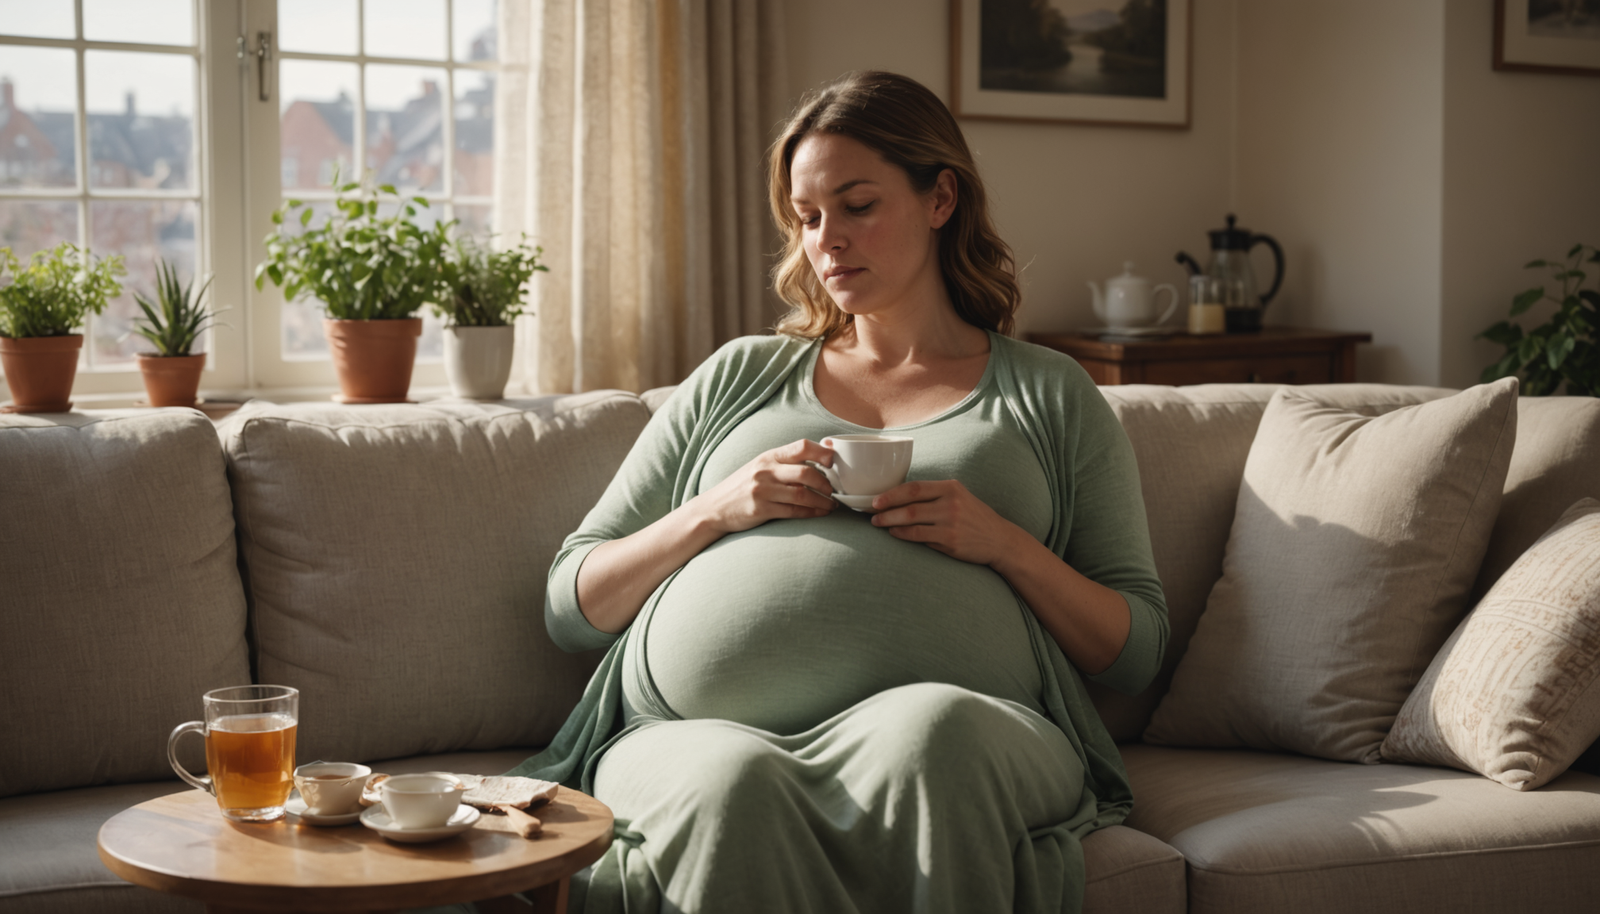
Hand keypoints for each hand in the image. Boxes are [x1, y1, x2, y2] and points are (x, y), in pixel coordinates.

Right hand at [691, 439, 836, 534]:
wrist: (714, 508)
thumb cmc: (742, 486)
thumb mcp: (760, 466)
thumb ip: (785, 461)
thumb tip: (821, 454)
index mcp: (768, 456)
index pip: (801, 446)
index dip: (822, 452)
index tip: (833, 462)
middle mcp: (765, 471)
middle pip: (806, 473)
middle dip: (826, 483)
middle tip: (833, 490)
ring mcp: (762, 491)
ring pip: (803, 495)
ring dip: (823, 501)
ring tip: (831, 505)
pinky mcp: (761, 510)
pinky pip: (794, 512)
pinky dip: (811, 513)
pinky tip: (819, 513)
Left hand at [869, 479, 1018, 565]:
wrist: (999, 539)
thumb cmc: (973, 517)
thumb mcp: (958, 497)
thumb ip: (934, 495)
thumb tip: (898, 496)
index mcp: (951, 487)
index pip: (915, 487)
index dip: (892, 493)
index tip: (876, 499)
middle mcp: (951, 502)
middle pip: (910, 504)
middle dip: (886, 508)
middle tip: (871, 512)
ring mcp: (951, 522)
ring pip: (911, 520)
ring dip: (890, 522)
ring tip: (877, 523)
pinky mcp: (951, 540)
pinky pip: (919, 536)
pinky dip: (903, 534)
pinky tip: (894, 533)